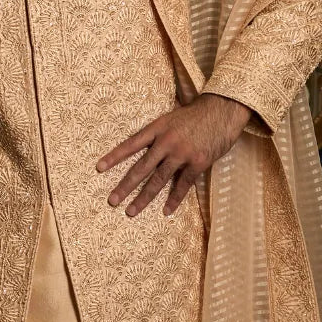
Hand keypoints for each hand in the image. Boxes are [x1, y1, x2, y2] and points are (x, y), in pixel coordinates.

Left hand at [96, 93, 251, 217]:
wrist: (222, 110)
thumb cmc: (196, 114)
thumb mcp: (171, 118)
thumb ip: (158, 134)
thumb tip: (144, 149)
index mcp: (157, 128)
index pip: (131, 144)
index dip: (114, 157)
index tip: (99, 168)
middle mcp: (166, 142)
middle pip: (141, 168)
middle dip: (125, 186)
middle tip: (112, 201)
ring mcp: (182, 153)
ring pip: (158, 180)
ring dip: (144, 198)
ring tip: (131, 211)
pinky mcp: (198, 163)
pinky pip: (183, 185)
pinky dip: (174, 199)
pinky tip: (165, 211)